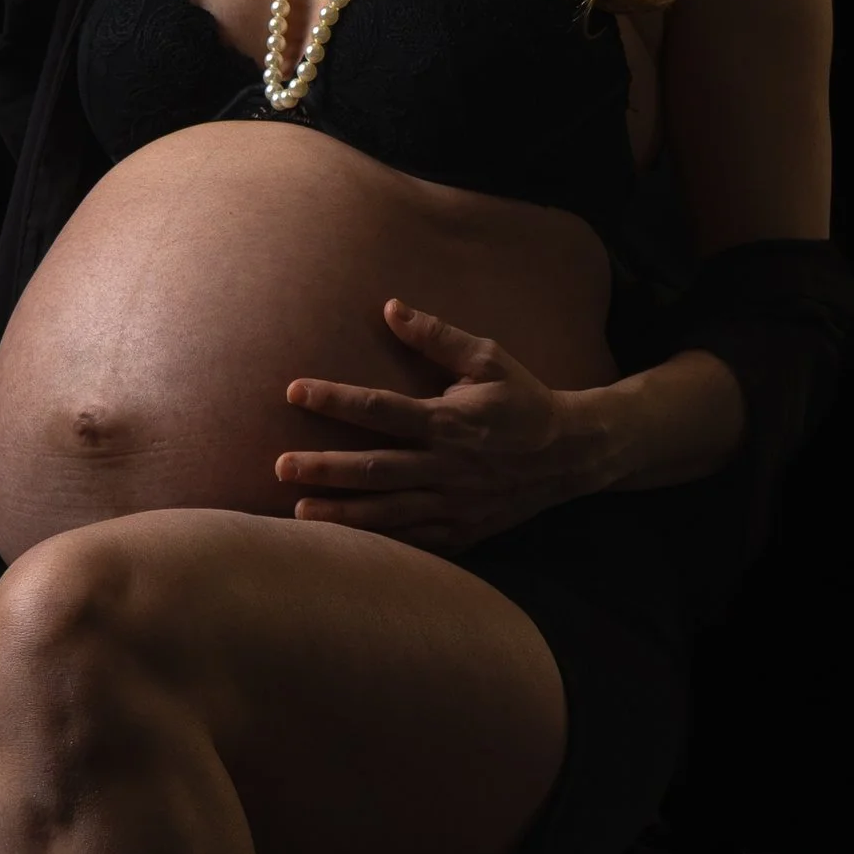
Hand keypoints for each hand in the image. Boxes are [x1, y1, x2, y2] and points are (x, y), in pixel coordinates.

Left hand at [273, 298, 598, 554]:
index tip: (294, 391)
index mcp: (449, 421)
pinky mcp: (463, 531)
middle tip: (281, 466)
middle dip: (326, 468)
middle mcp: (447, 466)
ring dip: (342, 514)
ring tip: (297, 512)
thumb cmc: (523, 400)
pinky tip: (346, 546)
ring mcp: (454, 504)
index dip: (336, 399)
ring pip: (388, 513)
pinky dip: (380, 545)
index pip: (381, 408)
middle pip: (375, 468)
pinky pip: (415, 542)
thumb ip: (437, 336)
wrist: (572, 454)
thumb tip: (390, 307)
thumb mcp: (488, 358)